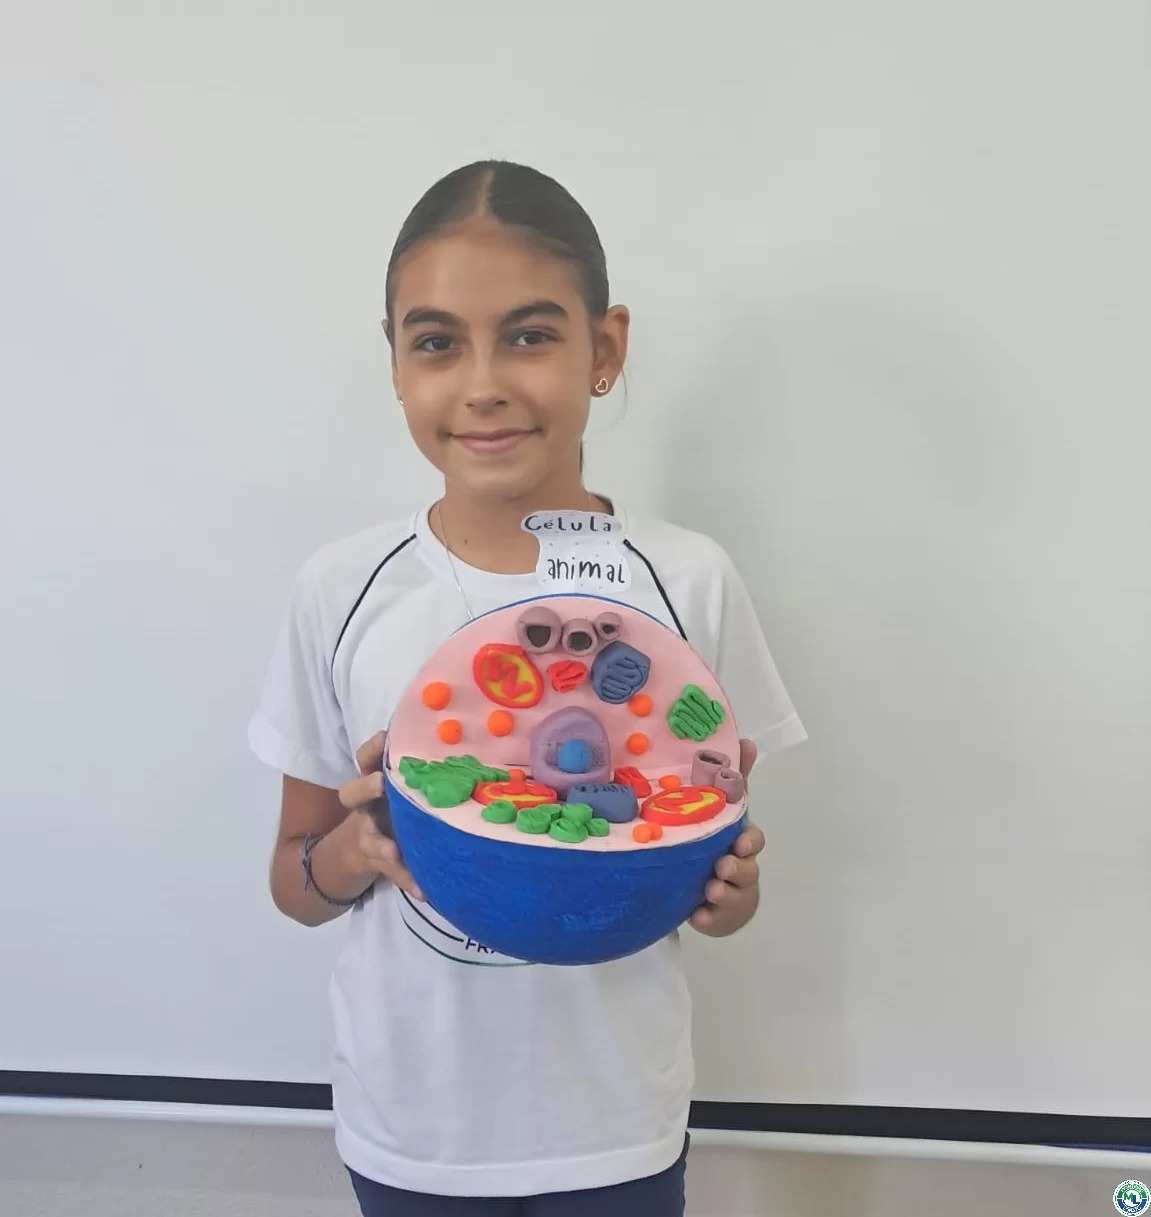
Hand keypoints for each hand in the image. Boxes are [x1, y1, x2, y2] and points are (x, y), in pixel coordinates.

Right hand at [333, 732, 423, 901]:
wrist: (366, 846)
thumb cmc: (398, 802)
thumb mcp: (406, 784)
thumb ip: (425, 769)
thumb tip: (471, 748)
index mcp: (374, 779)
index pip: (366, 758)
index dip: (373, 748)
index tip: (385, 737)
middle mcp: (365, 805)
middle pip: (351, 792)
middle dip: (365, 787)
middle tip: (381, 783)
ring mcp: (368, 834)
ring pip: (368, 838)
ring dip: (381, 844)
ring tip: (392, 851)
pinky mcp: (379, 860)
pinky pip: (391, 871)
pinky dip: (407, 879)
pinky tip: (423, 890)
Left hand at [691, 738, 762, 935]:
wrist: (707, 885)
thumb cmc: (717, 840)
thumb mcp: (721, 809)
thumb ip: (734, 778)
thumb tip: (746, 740)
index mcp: (741, 843)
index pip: (754, 840)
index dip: (750, 841)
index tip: (740, 842)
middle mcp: (740, 869)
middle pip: (747, 870)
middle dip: (737, 868)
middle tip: (721, 866)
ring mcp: (730, 895)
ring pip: (734, 895)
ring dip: (724, 892)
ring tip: (709, 889)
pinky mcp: (715, 916)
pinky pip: (714, 920)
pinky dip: (708, 918)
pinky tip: (697, 915)